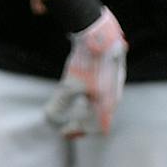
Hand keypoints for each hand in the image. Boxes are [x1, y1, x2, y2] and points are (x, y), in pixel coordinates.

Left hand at [45, 6, 126, 137]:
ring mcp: (116, 82)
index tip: (62, 132)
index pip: (94, 127)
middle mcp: (114, 95)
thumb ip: (59, 105)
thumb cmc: (87, 63)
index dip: (76, 130)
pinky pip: (105, 90)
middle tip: (70, 125)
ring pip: (104, 103)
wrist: (100, 34)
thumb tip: (49, 119)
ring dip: (90, 110)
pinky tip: (85, 90)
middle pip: (101, 117)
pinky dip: (94, 97)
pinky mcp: (114, 70)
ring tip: (79, 109)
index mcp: (106, 104)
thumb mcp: (69, 86)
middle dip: (84, 122)